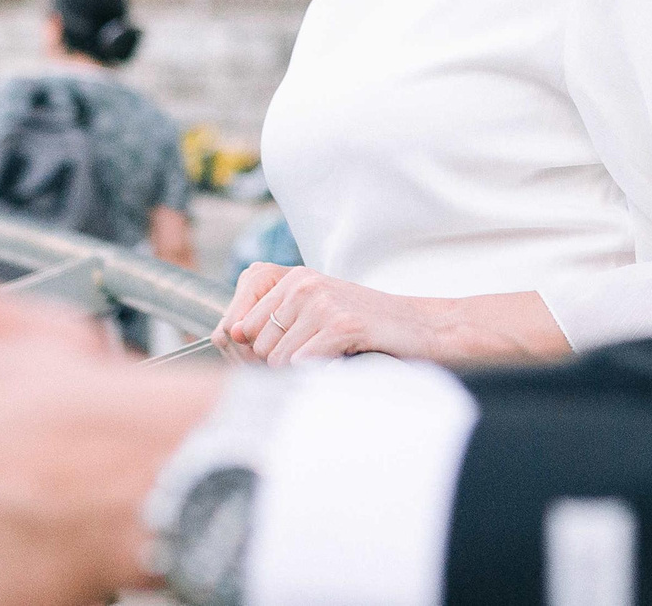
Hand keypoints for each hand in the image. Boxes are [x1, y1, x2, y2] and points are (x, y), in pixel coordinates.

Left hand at [214, 264, 433, 364]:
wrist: (423, 329)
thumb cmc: (366, 327)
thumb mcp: (316, 313)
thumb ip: (274, 320)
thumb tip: (228, 335)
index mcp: (292, 277)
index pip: (238, 325)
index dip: (252, 353)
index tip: (282, 358)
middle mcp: (303, 283)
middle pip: (255, 346)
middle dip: (275, 365)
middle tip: (311, 363)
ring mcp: (322, 301)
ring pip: (276, 360)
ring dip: (300, 373)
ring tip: (329, 361)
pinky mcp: (342, 324)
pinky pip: (302, 364)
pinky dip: (317, 374)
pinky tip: (340, 364)